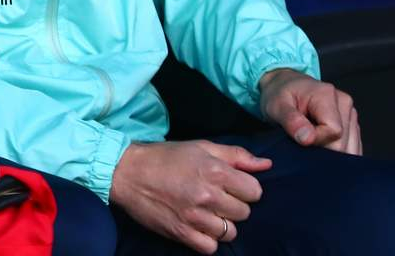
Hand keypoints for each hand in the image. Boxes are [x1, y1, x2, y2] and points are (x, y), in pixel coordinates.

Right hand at [110, 140, 270, 253]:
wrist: (128, 172)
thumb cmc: (166, 157)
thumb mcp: (201, 147)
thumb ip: (236, 156)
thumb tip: (266, 165)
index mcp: (215, 171)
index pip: (255, 191)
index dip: (245, 188)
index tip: (231, 185)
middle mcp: (207, 195)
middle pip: (244, 213)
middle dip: (233, 205)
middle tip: (215, 197)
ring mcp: (194, 217)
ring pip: (230, 232)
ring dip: (221, 223)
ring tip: (206, 212)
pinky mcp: (181, 233)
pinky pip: (211, 247)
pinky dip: (208, 240)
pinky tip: (198, 226)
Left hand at [258, 68, 360, 154]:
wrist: (284, 85)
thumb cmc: (279, 94)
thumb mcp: (276, 105)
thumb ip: (291, 120)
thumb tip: (307, 138)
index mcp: (326, 95)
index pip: (334, 131)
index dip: (317, 141)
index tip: (299, 138)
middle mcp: (344, 103)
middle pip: (342, 143)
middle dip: (321, 150)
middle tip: (301, 138)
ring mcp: (350, 114)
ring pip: (349, 149)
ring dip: (328, 152)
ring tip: (310, 137)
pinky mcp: (352, 124)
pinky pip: (352, 149)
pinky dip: (336, 153)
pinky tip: (321, 143)